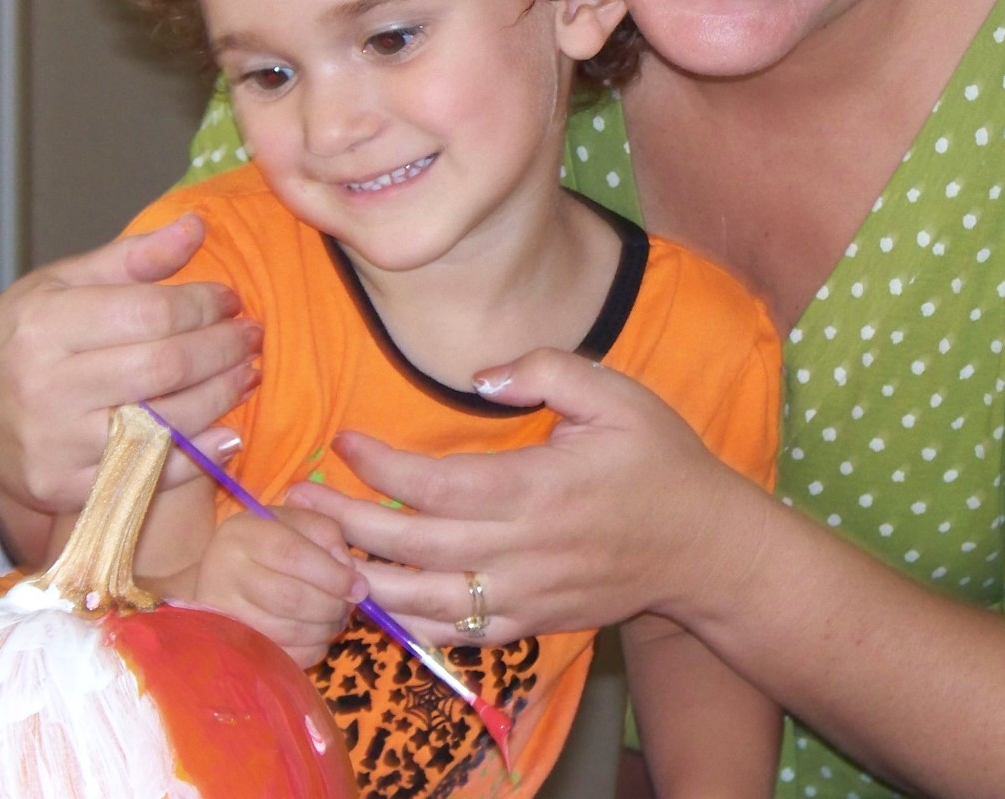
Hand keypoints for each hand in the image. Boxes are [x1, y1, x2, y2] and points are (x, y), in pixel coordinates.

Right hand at [0, 215, 261, 522]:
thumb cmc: (20, 339)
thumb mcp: (58, 285)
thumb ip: (130, 258)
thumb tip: (196, 226)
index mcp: (45, 325)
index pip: (150, 313)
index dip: (203, 305)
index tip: (230, 299)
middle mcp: (47, 387)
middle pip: (165, 368)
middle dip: (222, 349)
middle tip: (251, 335)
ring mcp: (56, 446)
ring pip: (165, 424)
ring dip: (221, 398)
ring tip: (248, 373)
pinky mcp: (66, 492)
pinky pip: (150, 477)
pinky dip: (198, 457)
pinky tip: (229, 434)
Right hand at [188, 507, 366, 668]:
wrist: (220, 574)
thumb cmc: (267, 544)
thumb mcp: (295, 522)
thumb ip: (325, 534)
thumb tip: (347, 570)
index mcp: (243, 533)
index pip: (293, 555)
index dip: (333, 575)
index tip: (359, 587)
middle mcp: (223, 572)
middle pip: (290, 598)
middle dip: (331, 606)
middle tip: (349, 607)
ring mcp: (223, 613)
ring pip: (287, 631)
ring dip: (324, 630)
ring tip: (336, 620)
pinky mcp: (229, 646)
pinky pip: (281, 656)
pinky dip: (310, 650)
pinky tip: (316, 637)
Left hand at [287, 349, 759, 645]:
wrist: (705, 546)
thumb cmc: (660, 461)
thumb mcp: (616, 394)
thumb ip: (547, 370)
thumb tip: (483, 376)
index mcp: (536, 488)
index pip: (433, 484)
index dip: (379, 465)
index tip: (344, 441)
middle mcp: (522, 549)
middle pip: (413, 546)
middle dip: (347, 524)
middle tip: (299, 500)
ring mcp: (525, 594)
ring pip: (425, 601)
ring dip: (365, 579)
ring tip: (319, 552)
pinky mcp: (532, 621)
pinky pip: (457, 633)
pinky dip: (410, 623)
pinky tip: (377, 600)